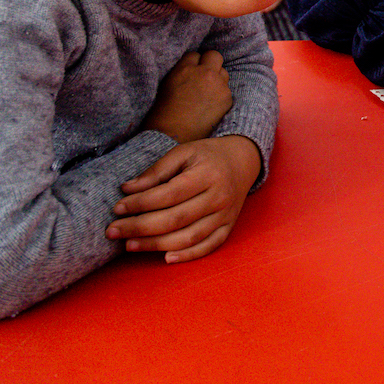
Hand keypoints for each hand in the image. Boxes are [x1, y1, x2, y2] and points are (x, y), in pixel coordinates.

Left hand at [106, 135, 261, 263]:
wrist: (243, 161)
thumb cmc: (208, 155)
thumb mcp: (184, 152)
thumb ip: (157, 170)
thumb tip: (127, 189)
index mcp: (207, 175)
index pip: (169, 194)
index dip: (140, 204)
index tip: (117, 208)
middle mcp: (219, 197)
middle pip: (175, 219)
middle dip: (140, 228)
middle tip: (113, 231)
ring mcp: (225, 215)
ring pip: (189, 237)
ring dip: (156, 245)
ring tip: (129, 245)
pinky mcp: (228, 227)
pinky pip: (208, 247)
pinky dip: (187, 256)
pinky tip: (165, 258)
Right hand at [142, 50, 231, 142]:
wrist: (171, 136)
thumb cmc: (163, 113)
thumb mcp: (167, 85)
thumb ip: (181, 72)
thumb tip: (191, 67)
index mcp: (185, 69)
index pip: (195, 54)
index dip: (194, 64)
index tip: (192, 72)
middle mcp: (204, 73)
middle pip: (214, 56)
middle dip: (210, 64)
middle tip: (204, 76)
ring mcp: (218, 85)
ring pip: (223, 72)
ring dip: (217, 79)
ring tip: (206, 94)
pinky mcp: (227, 98)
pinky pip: (227, 89)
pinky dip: (220, 95)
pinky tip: (210, 106)